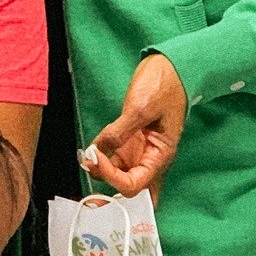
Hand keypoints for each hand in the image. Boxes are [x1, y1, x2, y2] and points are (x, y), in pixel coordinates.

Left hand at [85, 54, 187, 200]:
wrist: (170, 68)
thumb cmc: (163, 87)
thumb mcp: (140, 108)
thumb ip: (119, 132)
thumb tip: (98, 152)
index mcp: (160, 156)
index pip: (135, 184)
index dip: (113, 177)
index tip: (97, 158)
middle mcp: (150, 159)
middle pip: (129, 186)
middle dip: (109, 187)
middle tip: (90, 172)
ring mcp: (140, 150)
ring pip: (120, 174)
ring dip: (102, 172)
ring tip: (86, 158)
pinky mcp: (131, 141)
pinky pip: (115, 158)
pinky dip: (102, 160)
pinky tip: (90, 153)